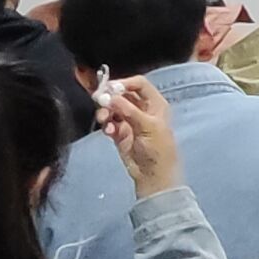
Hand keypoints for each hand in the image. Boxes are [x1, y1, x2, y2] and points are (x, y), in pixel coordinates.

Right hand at [100, 77, 182, 197]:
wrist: (152, 175)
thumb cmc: (158, 148)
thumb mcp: (147, 127)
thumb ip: (129, 110)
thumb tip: (110, 96)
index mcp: (154, 103)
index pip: (139, 84)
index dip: (125, 83)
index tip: (110, 88)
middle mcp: (142, 109)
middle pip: (122, 95)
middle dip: (111, 97)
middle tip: (99, 101)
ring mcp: (129, 121)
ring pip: (113, 108)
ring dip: (106, 112)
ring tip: (103, 119)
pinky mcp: (120, 133)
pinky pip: (109, 123)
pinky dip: (107, 125)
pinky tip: (108, 131)